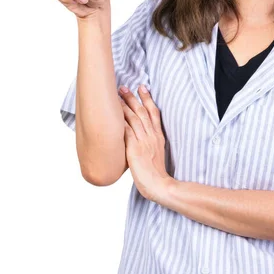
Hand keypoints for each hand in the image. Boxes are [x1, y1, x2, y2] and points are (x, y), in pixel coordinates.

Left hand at [119, 84, 171, 202]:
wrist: (160, 186)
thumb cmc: (156, 175)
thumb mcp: (156, 155)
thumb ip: (149, 145)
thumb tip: (139, 140)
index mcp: (158, 137)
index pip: (154, 113)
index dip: (148, 99)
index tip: (143, 88)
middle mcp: (152, 136)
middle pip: (143, 112)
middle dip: (133, 98)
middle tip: (124, 88)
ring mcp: (144, 142)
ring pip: (134, 118)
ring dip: (125, 106)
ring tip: (117, 96)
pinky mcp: (135, 149)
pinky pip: (127, 131)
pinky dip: (121, 121)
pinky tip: (114, 114)